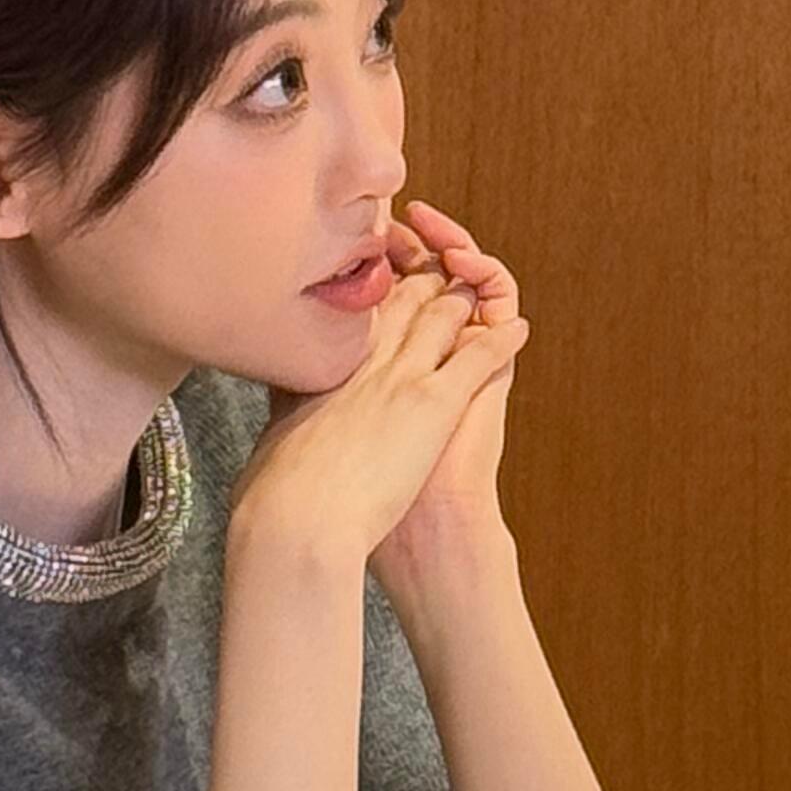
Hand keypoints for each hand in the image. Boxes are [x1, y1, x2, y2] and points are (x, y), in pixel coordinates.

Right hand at [232, 237, 525, 578]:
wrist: (299, 520)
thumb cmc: (279, 491)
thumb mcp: (275, 432)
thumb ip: (284, 406)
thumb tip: (273, 403)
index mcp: (327, 364)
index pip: (362, 311)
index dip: (380, 291)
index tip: (390, 284)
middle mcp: (365, 357)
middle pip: (402, 301)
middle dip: (424, 280)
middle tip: (439, 271)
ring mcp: (402, 374)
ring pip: (442, 315)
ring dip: (463, 300)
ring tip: (477, 290)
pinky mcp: (435, 401)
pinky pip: (479, 355)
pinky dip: (502, 339)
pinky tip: (517, 328)